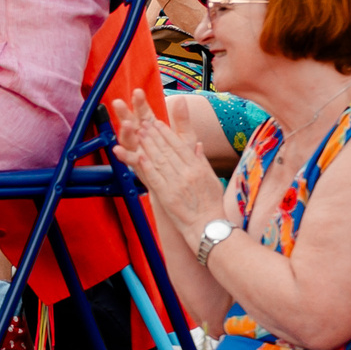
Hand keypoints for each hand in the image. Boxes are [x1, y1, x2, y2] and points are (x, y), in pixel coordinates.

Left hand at [109, 92, 222, 236]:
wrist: (208, 226)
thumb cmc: (211, 204)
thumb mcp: (211, 179)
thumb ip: (202, 161)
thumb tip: (197, 144)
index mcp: (198, 168)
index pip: (180, 146)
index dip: (167, 133)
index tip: (158, 123)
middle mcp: (187, 173)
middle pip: (167, 150)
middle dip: (154, 135)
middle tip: (143, 124)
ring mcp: (176, 184)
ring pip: (160, 160)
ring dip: (148, 146)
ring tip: (138, 134)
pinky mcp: (167, 196)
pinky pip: (155, 178)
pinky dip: (146, 166)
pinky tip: (139, 155)